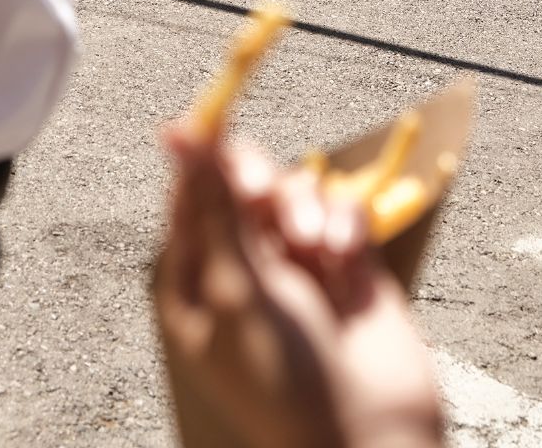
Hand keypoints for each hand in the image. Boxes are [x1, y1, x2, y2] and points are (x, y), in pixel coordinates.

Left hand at [154, 126, 443, 447]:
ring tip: (316, 249)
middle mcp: (244, 266)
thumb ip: (212, 205)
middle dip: (256, 182)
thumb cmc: (282, 382)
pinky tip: (346, 258)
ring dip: (305, 209)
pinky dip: (345, 223)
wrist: (365, 433)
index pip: (190, 195)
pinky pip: (342, 211)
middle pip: (244, 185)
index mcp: (195, 279)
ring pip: (296, 192)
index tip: (213, 123)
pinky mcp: (348, 263)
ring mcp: (299, 264)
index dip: (201, 158)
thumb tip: (176, 133)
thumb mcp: (235, 289)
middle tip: (261, 196)